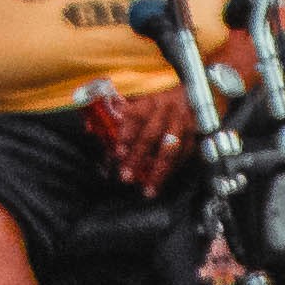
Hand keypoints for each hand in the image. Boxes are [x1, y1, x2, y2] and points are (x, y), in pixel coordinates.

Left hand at [88, 77, 194, 195]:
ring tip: (148, 190)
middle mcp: (167, 111)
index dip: (126, 135)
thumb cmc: (158, 103)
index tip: (117, 153)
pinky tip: (162, 183)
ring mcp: (183, 124)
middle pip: (152, 135)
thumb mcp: (136, 101)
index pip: (136, 117)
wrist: (192, 95)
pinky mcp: (194, 136)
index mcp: (149, 101)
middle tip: (125, 176)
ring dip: (159, 172)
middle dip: (138, 157)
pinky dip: (173, 171)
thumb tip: (90, 128)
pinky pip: (184, 156)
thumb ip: (113, 115)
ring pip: (171, 150)